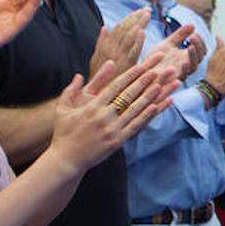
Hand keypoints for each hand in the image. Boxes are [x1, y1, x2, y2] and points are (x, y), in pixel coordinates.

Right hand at [47, 53, 180, 173]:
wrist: (66, 159)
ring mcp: (111, 129)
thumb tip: (79, 75)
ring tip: (161, 85)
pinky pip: (135, 127)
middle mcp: (103, 116)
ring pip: (134, 110)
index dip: (130, 75)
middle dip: (143, 82)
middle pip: (127, 95)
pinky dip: (146, 116)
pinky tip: (155, 107)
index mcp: (92, 106)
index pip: (115, 86)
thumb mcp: (63, 109)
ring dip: (149, 97)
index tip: (141, 66)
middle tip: (156, 71)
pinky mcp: (117, 142)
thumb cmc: (63, 134)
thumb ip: (70, 90)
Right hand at [89, 6, 147, 81]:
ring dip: (138, 25)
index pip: (120, 30)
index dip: (130, 19)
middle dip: (137, 19)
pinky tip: (142, 33)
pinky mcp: (124, 70)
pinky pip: (131, 55)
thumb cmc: (97, 82)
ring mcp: (117, 60)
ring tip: (147, 15)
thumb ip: (101, 44)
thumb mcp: (95, 60)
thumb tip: (105, 27)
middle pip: (125, 32)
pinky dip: (136, 43)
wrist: (94, 100)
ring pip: (129, 39)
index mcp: (105, 49)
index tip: (140, 11)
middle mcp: (111, 53)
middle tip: (148, 9)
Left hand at [147, 20, 205, 80]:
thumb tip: (192, 25)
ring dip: (192, 57)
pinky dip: (183, 70)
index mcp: (186, 58)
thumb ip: (179, 35)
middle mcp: (186, 67)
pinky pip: (181, 78)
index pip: (201, 51)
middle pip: (199, 59)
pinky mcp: (172, 82)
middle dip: (198, 47)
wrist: (143, 72)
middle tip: (192, 37)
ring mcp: (180, 74)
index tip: (195, 33)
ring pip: (192, 68)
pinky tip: (183, 62)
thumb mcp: (168, 44)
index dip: (200, 42)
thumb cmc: (156, 59)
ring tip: (190, 47)